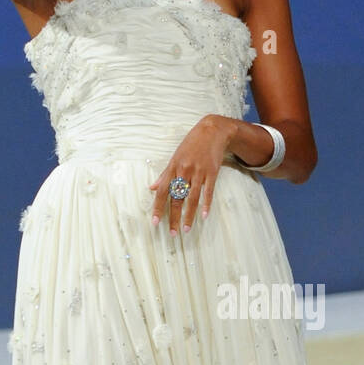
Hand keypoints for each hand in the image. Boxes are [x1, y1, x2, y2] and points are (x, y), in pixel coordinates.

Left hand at [150, 114, 235, 234]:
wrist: (212, 131)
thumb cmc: (191, 144)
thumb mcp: (175, 157)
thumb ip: (164, 174)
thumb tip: (151, 188)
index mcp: (173, 167)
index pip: (162, 191)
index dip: (158, 207)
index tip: (155, 222)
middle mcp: (184, 171)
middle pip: (177, 198)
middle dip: (173, 217)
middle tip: (172, 233)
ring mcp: (199, 172)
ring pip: (192, 198)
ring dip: (189, 216)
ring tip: (186, 230)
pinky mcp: (212, 172)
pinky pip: (208, 192)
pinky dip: (206, 204)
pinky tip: (204, 216)